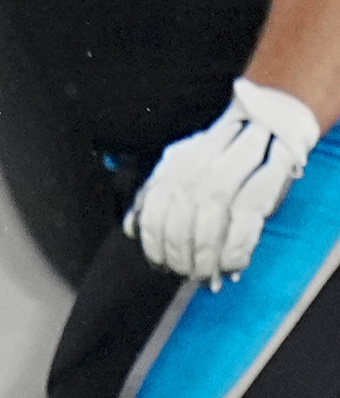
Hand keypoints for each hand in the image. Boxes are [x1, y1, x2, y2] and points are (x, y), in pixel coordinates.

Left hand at [133, 77, 322, 284]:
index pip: (155, 207)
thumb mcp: (181, 168)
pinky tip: (232, 265)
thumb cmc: (219, 156)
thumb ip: (155, 196)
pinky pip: (246, 220)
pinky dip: (236, 248)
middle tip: (184, 273)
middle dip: (180, 252)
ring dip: (206, 254)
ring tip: (207, 275)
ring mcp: (233, 170)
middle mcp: (199, 166)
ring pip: (211, 218)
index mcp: (175, 164)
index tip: (158, 263)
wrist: (267, 121)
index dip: (154, 240)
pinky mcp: (267, 178)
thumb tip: (130, 228)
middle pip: (182, 216)